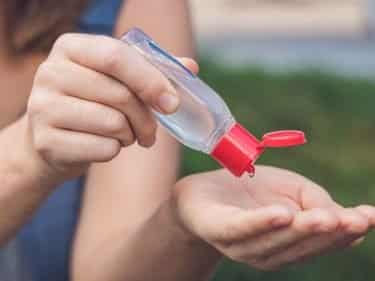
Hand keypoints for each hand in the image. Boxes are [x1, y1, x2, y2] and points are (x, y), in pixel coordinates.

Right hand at [26, 33, 197, 177]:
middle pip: (120, 95)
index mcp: (71, 48)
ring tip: (123, 135)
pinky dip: (114, 151)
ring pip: (113, 123)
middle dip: (147, 119)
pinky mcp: (46, 141)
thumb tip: (191, 66)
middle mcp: (51, 72)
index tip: (173, 104)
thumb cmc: (93, 104)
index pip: (117, 57)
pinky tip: (105, 146)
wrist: (53, 138)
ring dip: (130, 135)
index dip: (152, 81)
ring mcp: (42, 107)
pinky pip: (103, 149)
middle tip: (151, 131)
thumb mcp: (118, 80)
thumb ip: (152, 70)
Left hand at [172, 166, 374, 270]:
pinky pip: (242, 228)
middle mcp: (268, 251)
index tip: (370, 217)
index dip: (346, 232)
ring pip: (275, 241)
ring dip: (301, 230)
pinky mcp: (219, 230)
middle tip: (353, 220)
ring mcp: (243, 245)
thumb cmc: (250, 191)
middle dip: (328, 233)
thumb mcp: (290, 188)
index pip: (321, 241)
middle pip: (301, 245)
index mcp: (288, 243)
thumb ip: (315, 201)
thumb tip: (342, 216)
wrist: (201, 192)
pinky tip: (281, 214)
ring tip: (324, 218)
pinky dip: (262, 223)